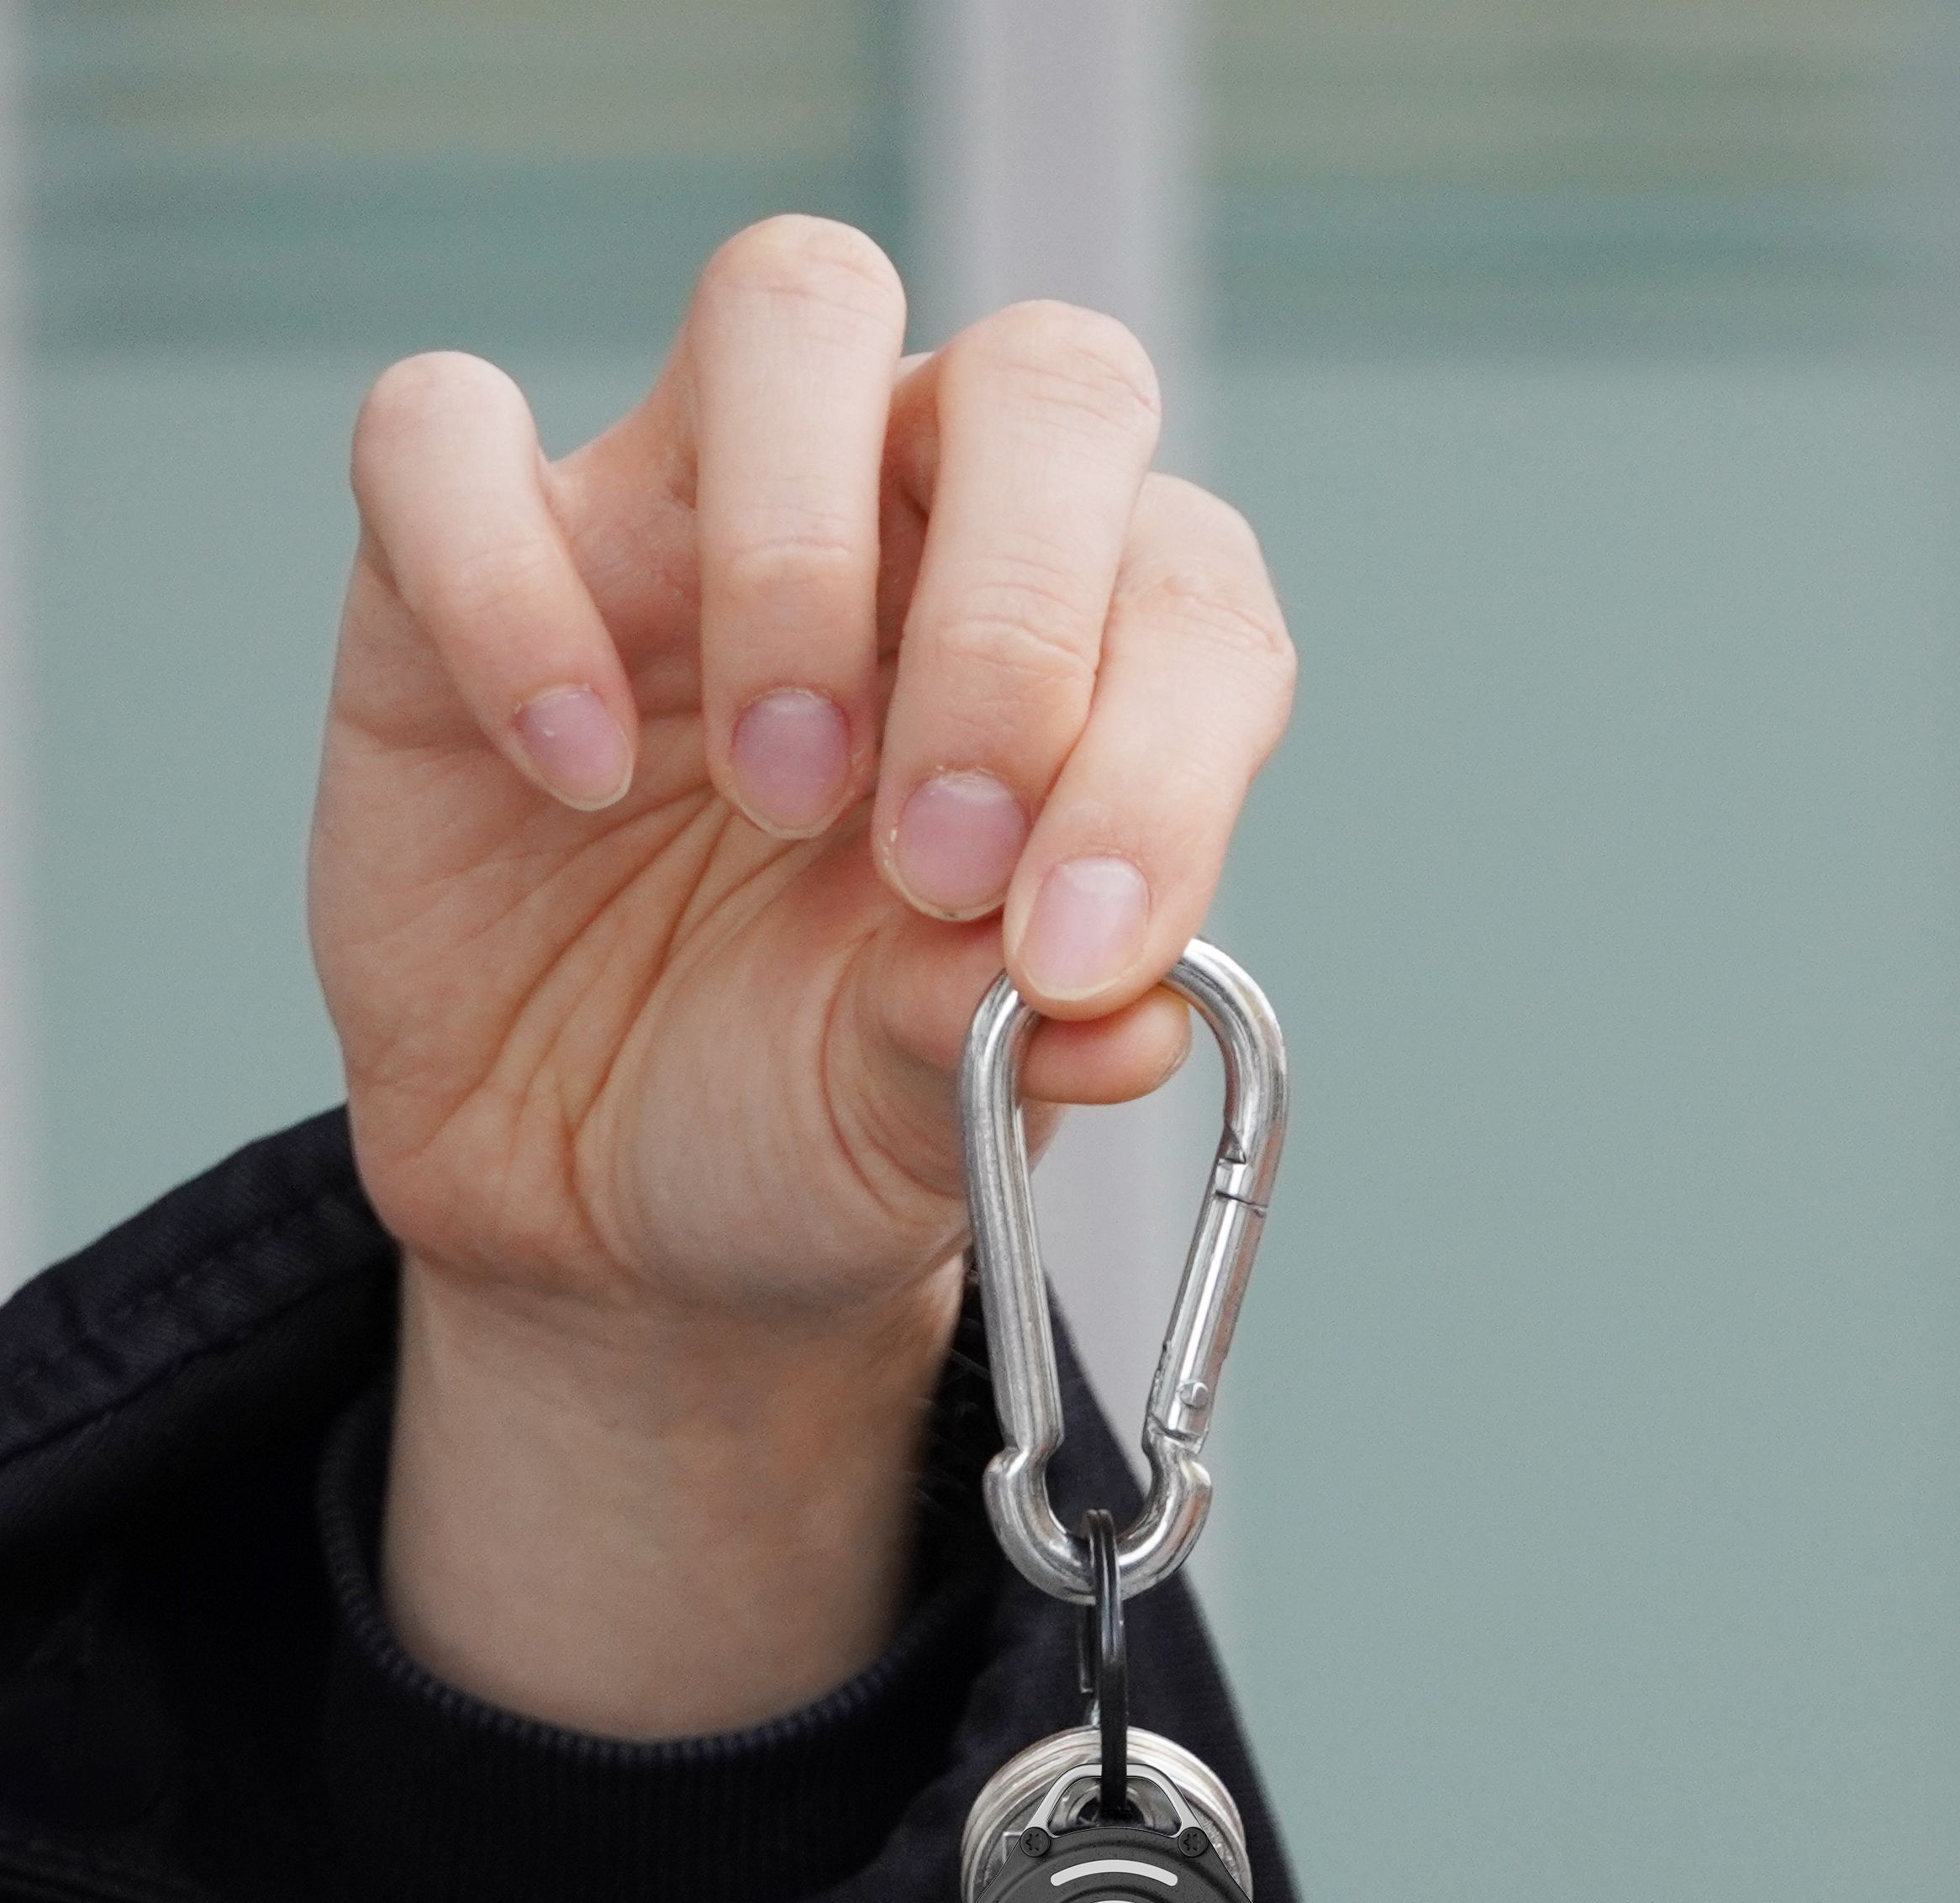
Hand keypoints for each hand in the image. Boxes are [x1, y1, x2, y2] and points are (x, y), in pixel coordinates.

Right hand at [310, 215, 1293, 1733]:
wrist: (592, 1213)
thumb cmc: (797, 1115)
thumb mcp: (921, 1128)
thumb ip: (1013, 1047)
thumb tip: (1122, 1018)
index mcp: (1078, 662)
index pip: (1187, 589)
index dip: (1163, 753)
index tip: (1068, 952)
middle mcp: (912, 533)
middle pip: (1040, 386)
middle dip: (1015, 615)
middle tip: (941, 852)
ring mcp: (686, 515)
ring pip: (792, 312)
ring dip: (802, 558)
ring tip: (774, 794)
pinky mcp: (459, 557)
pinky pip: (451, 435)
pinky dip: (509, 584)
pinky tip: (562, 769)